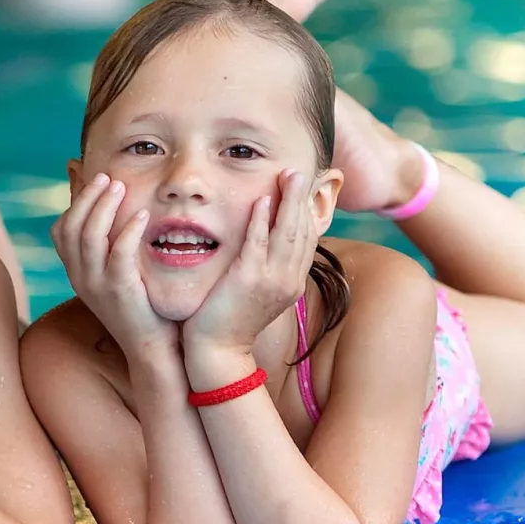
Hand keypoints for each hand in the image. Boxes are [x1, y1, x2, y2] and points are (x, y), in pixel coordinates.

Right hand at [51, 173, 178, 359]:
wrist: (150, 349)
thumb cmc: (140, 306)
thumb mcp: (117, 272)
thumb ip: (110, 243)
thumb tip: (111, 215)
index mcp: (76, 273)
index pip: (60, 230)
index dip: (75, 202)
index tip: (94, 178)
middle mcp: (79, 278)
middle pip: (70, 227)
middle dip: (87, 197)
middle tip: (107, 175)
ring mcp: (96, 286)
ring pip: (88, 237)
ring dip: (103, 206)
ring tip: (121, 186)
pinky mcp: (119, 291)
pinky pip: (118, 254)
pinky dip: (128, 230)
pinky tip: (143, 215)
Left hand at [183, 170, 317, 361]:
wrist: (217, 352)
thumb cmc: (230, 321)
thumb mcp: (256, 293)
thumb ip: (265, 269)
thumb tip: (264, 247)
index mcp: (291, 282)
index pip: (307, 240)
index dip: (306, 212)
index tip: (303, 188)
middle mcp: (288, 280)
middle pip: (302, 231)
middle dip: (302, 199)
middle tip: (299, 171)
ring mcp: (271, 280)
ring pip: (286, 232)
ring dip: (288, 201)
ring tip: (289, 175)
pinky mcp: (248, 280)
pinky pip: (258, 243)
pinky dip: (261, 220)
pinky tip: (262, 200)